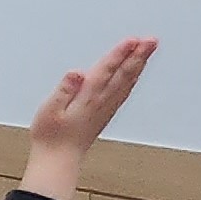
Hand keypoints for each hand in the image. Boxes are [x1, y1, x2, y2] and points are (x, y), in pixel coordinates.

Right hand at [31, 39, 154, 157]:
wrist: (58, 159)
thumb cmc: (51, 136)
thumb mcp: (49, 110)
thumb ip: (64, 90)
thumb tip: (76, 73)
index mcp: (88, 97)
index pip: (107, 70)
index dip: (120, 54)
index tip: (133, 40)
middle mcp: (101, 101)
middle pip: (123, 74)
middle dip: (138, 55)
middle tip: (151, 40)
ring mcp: (106, 107)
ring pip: (128, 81)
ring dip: (139, 64)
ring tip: (149, 49)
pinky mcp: (106, 113)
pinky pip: (124, 92)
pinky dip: (133, 79)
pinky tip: (136, 73)